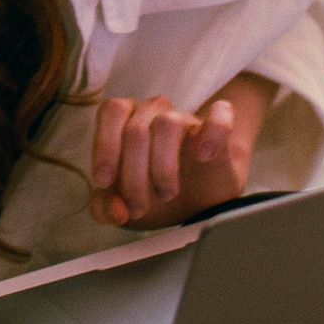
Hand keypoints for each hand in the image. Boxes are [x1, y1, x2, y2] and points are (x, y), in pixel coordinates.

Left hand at [88, 79, 266, 229]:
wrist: (199, 198)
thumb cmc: (155, 192)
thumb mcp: (125, 206)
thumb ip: (107, 208)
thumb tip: (116, 210)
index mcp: (126, 120)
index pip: (111, 113)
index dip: (104, 146)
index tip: (105, 182)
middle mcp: (154, 113)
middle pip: (136, 129)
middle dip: (132, 175)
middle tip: (137, 207)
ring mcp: (187, 119)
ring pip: (168, 123)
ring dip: (163, 166)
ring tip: (167, 194)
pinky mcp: (217, 129)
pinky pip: (219, 115)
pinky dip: (212, 132)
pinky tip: (204, 156)